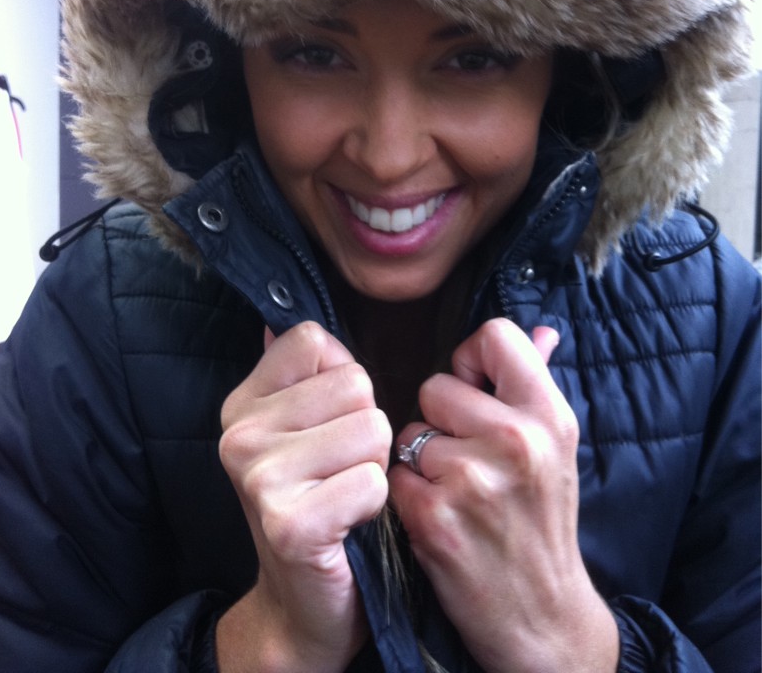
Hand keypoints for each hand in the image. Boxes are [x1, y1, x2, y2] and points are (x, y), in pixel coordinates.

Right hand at [216, 322, 391, 672]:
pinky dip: (376, 504)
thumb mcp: (302, 430)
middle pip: (355, 382)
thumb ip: (298, 374)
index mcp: (242, 402)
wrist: (303, 603)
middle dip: (367, 426)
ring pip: (372, 427)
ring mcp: (258, 478)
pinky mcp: (289, 523)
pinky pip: (373, 481)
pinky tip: (349, 522)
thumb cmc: (320, 501)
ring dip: (375, 465)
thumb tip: (277, 317)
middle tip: (340, 469)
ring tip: (345, 493)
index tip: (328, 424)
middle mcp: (239, 434)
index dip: (343, 379)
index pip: (315, 339)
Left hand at [389, 319, 617, 672]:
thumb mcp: (557, 450)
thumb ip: (538, 386)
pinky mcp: (434, 517)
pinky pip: (393, 474)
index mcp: (549, 416)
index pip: (495, 334)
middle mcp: (516, 441)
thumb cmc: (542, 523)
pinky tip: (436, 518)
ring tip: (454, 493)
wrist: (543, 617)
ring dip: (420, 461)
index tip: (474, 392)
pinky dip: (405, 495)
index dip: (472, 360)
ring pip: (407, 432)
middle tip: (465, 458)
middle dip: (440, 419)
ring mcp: (473, 480)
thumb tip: (540, 332)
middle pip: (435, 386)